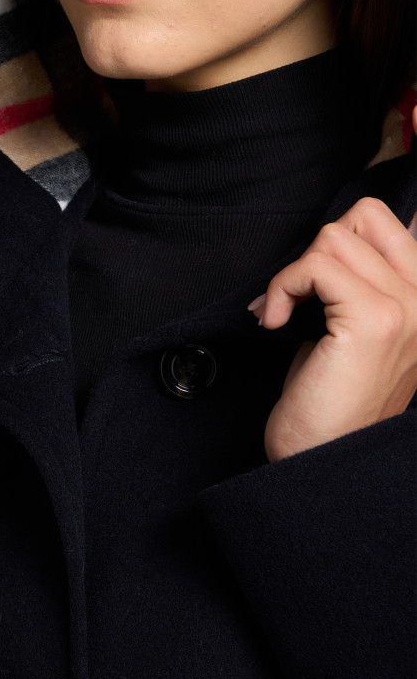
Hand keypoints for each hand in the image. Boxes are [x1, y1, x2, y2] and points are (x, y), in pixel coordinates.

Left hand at [252, 108, 416, 461]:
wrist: (320, 461)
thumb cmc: (328, 399)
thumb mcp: (351, 330)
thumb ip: (357, 282)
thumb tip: (334, 235)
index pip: (391, 221)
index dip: (341, 234)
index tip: (313, 278)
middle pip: (363, 217)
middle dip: (317, 250)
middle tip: (300, 295)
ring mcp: (406, 310)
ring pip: (334, 238)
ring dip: (292, 274)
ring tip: (284, 314)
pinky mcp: (374, 321)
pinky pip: (314, 266)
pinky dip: (282, 288)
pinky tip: (274, 321)